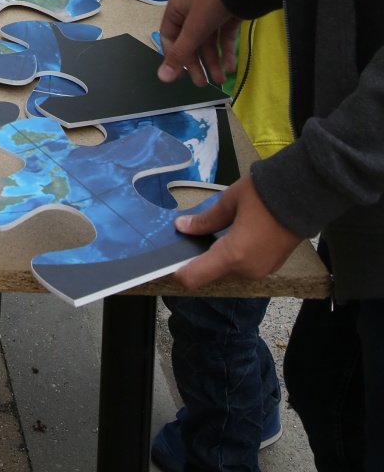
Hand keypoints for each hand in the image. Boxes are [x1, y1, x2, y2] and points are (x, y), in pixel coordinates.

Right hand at [158, 0, 240, 86]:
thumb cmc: (210, 3)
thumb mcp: (193, 29)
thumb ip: (180, 54)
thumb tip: (162, 77)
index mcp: (176, 10)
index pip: (169, 39)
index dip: (174, 58)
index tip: (182, 77)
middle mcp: (191, 13)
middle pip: (190, 44)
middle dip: (197, 65)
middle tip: (203, 84)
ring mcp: (210, 16)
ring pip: (208, 44)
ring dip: (213, 62)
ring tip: (221, 80)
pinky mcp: (227, 18)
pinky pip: (223, 39)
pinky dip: (226, 53)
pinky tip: (231, 67)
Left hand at [172, 174, 302, 288]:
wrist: (304, 194)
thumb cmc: (265, 195)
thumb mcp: (229, 202)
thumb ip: (205, 220)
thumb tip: (183, 227)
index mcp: (233, 256)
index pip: (195, 277)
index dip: (178, 271)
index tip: (169, 259)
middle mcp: (247, 271)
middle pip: (212, 274)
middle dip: (199, 259)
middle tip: (189, 237)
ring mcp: (261, 271)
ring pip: (229, 271)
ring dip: (217, 257)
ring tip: (208, 233)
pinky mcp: (271, 266)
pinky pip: (245, 267)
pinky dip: (234, 257)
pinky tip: (231, 235)